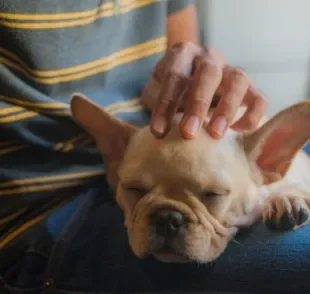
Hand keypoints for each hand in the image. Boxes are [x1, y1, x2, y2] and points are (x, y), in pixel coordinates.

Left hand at [144, 42, 266, 138]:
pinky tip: (237, 131)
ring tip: (216, 135)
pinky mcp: (248, 88)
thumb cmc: (170, 89)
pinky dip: (252, 115)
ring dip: (227, 108)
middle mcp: (209, 57)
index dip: (165, 105)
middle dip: (198, 105)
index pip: (174, 76)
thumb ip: (155, 102)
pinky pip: (259, 98)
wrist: (189, 83)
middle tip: (188, 134)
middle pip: (208, 74)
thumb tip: (160, 128)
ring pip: (239, 80)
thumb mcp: (154, 91)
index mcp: (183, 54)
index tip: (158, 132)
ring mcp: (231, 70)